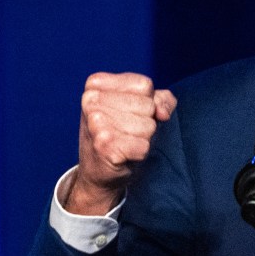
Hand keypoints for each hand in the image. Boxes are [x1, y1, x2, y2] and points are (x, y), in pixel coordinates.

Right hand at [64, 72, 177, 215]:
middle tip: (125, 132)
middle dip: (145, 122)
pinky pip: (143, 146)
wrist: (98, 171)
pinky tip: (123, 155)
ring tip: (124, 142)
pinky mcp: (104, 146)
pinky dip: (139, 153)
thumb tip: (162, 112)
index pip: (144, 85)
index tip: (129, 114)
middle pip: (147, 105)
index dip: (147, 102)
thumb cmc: (121, 134)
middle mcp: (91, 100)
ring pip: (148, 126)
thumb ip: (161, 99)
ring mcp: (96, 123)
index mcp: (96, 84)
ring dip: (142, 139)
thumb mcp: (141, 109)